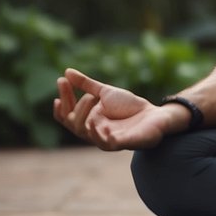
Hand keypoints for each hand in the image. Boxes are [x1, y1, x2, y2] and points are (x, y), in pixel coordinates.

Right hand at [52, 68, 178, 150]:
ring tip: (91, 100)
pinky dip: (103, 136)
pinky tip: (102, 125)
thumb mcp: (105, 92)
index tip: (61, 81)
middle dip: (75, 108)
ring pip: (88, 136)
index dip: (63, 98)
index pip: (67, 114)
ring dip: (85, 119)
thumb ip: (87, 85)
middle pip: (74, 126)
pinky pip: (109, 144)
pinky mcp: (124, 143)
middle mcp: (94, 132)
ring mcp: (108, 139)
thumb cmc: (129, 106)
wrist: (154, 115)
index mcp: (88, 121)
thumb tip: (66, 72)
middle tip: (89, 94)